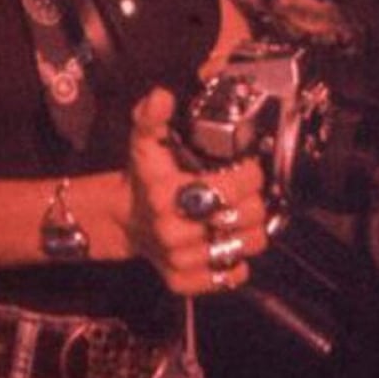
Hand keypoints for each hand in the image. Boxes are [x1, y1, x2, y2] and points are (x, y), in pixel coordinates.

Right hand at [125, 88, 267, 296]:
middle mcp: (172, 229)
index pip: (234, 184)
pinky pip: (228, 278)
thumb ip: (152, 117)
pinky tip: (227, 243)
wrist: (123, 218)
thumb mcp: (144, 142)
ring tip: (241, 217)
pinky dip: (236, 264)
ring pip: (244, 246)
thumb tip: (161, 97)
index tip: (248, 167)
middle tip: (247, 193)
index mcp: (166, 193)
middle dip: (255, 201)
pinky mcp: (182, 281)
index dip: (251, 173)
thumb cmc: (144, 177)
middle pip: (246, 216)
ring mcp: (178, 258)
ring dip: (251, 231)